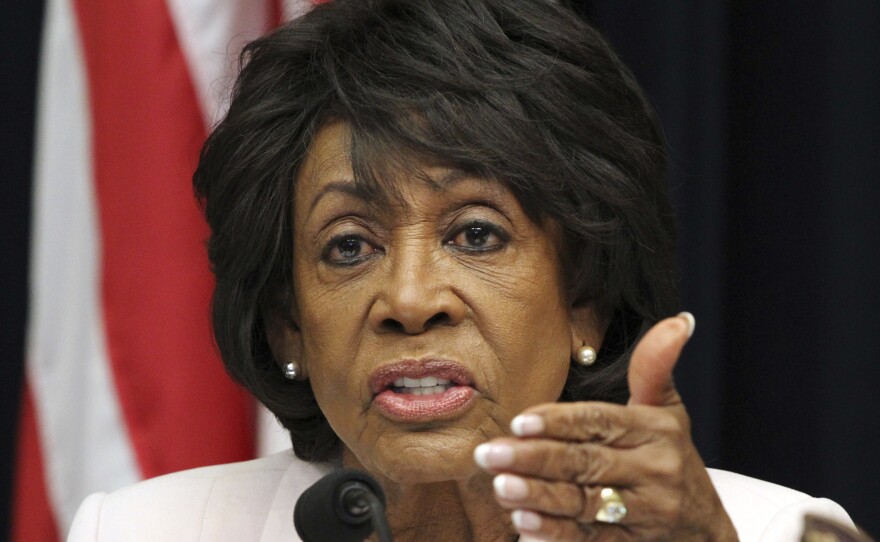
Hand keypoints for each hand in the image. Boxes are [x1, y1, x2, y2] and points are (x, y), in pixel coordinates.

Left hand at [474, 314, 737, 540]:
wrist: (706, 531)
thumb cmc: (672, 459)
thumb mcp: (668, 413)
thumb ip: (655, 369)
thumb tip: (679, 319)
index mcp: (656, 431)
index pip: (600, 422)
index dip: (558, 421)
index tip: (518, 422)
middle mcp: (655, 471)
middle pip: (586, 462)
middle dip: (534, 458)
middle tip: (489, 454)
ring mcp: (647, 513)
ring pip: (584, 503)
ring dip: (539, 497)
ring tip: (501, 487)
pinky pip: (591, 541)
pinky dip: (556, 536)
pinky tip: (524, 526)